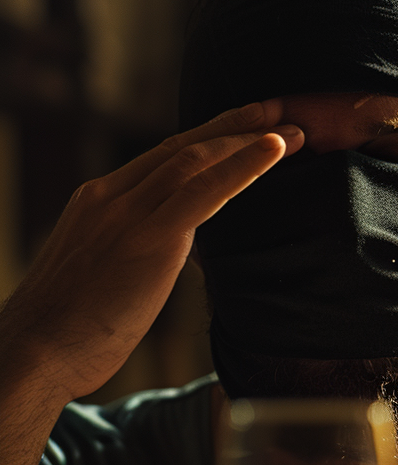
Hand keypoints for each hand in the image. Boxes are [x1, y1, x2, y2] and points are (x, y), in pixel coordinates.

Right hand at [0, 100, 303, 402]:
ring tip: (293, 132)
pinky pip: (206, 190)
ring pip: (196, 160)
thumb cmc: (71, 327)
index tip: (247, 124)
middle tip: (281, 114)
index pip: (162, 156)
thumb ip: (135, 248)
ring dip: (249, 143)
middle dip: (236, 128)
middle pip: (183, 147)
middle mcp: (110, 196)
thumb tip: (169, 252)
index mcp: (98, 200)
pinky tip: (274, 151)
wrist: (36, 350)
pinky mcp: (148, 237)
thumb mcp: (103, 272)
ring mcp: (127, 212)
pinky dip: (245, 166)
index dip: (209, 136)